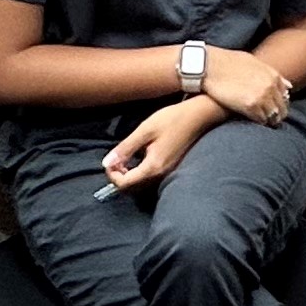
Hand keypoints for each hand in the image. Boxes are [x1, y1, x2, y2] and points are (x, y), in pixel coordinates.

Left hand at [102, 101, 217, 187]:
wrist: (198, 116)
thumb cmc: (172, 119)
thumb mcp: (145, 130)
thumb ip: (125, 148)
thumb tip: (106, 163)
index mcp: (153, 168)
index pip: (124, 184)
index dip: (112, 175)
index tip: (111, 160)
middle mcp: (160, 176)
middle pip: (132, 189)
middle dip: (119, 177)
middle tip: (116, 159)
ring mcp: (167, 174)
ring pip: (140, 185)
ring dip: (129, 175)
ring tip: (125, 158)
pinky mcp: (171, 169)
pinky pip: (149, 179)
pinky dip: (139, 172)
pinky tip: (139, 157)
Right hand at [199, 48, 293, 123]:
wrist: (209, 65)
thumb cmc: (227, 62)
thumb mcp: (253, 62)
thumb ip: (270, 74)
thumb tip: (288, 85)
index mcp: (273, 75)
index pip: (285, 95)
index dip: (280, 103)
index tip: (273, 107)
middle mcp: (271, 86)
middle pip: (282, 108)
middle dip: (277, 114)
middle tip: (269, 120)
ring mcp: (262, 96)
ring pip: (274, 116)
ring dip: (269, 120)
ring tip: (261, 122)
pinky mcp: (250, 106)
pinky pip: (261, 120)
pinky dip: (259, 122)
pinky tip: (252, 121)